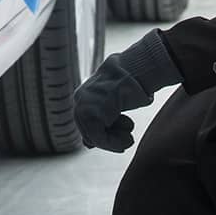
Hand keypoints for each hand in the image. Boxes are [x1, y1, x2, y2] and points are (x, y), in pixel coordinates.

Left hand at [73, 31, 180, 152]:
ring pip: (94, 137)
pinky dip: (115, 143)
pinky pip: (99, 138)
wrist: (135, 70)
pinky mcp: (91, 112)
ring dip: (114, 142)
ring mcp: (83, 105)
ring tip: (129, 138)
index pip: (87, 126)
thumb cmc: (130, 85)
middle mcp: (80, 100)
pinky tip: (129, 138)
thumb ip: (100, 121)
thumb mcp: (113, 105)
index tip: (124, 135)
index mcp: (84, 96)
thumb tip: (87, 144)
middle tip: (128, 138)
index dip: (107, 135)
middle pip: (89, 133)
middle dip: (110, 139)